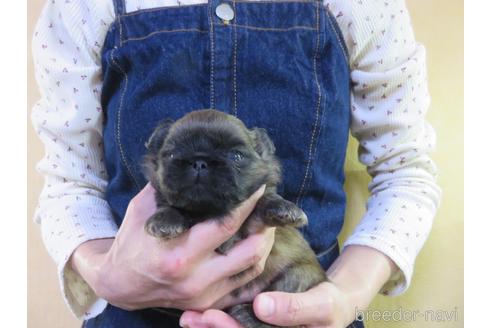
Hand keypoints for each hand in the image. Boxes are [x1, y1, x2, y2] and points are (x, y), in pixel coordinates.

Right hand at [70, 183, 275, 310]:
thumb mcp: (143, 209)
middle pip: (250, 251)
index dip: (249, 203)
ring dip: (264, 245)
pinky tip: (253, 246)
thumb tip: (190, 162)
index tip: (260, 185)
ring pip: (252, 269)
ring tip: (265, 224)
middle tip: (268, 208)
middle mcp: (195, 278)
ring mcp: (203, 295)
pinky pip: (243, 285)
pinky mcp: (207, 304)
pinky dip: (252, 264)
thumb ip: (169, 188)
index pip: (226, 224)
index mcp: (178, 253)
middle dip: (266, 226)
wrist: (118, 284)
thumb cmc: (131, 242)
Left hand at [180, 281, 355, 327]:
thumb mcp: (321, 305)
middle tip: (194, 317)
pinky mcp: (257, 327)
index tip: (213, 318)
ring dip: (210, 327)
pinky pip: (235, 325)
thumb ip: (294, 308)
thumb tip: (261, 307)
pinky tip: (198, 314)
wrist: (334, 305)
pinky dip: (216, 320)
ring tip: (189, 317)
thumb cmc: (330, 305)